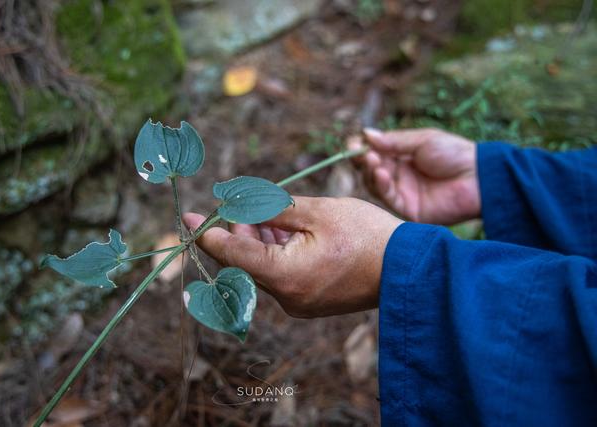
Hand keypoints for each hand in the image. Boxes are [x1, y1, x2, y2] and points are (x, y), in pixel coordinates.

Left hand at [183, 197, 402, 317]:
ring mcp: (299, 303)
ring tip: (260, 212)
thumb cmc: (368, 235)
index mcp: (284, 276)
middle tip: (234, 204)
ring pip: (262, 269)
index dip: (207, 234)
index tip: (186, 219)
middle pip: (244, 263)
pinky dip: (274, 253)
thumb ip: (273, 209)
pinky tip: (278, 230)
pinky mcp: (310, 302)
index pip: (231, 255)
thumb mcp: (317, 212)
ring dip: (256, 241)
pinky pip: (280, 277)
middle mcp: (286, 297)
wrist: (410, 269)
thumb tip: (242, 206)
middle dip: (237, 232)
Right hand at [349, 128, 479, 224]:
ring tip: (373, 160)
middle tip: (360, 152)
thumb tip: (366, 134)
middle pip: (370, 170)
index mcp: (402, 157)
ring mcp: (403, 193)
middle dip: (362, 160)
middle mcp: (399, 176)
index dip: (362, 149)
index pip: (375, 153)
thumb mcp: (422, 140)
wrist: (480, 177)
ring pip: (374, 185)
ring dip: (370, 172)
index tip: (353, 144)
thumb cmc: (455, 154)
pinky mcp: (408, 210)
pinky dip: (381, 185)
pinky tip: (382, 174)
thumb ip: (394, 141)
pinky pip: (388, 199)